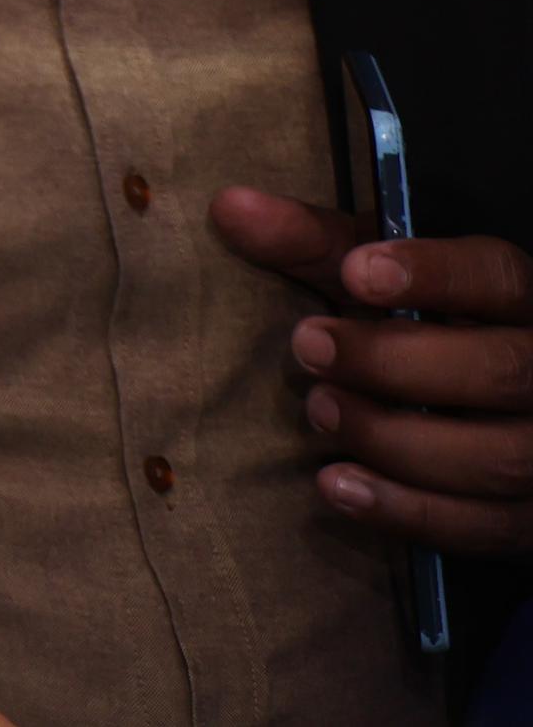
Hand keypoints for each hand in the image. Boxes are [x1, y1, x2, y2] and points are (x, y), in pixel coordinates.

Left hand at [214, 187, 532, 553]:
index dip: (433, 274)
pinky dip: (404, 509)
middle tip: (309, 347)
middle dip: (395, 362)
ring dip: (393, 438)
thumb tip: (232, 209)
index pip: (498, 277)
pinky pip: (481, 526)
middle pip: (501, 371)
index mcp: (522, 301)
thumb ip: (314, 243)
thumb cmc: (419, 327)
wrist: (474, 411)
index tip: (356, 272)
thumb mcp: (377, 275)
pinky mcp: (530, 519)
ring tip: (318, 410)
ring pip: (495, 457)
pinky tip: (336, 484)